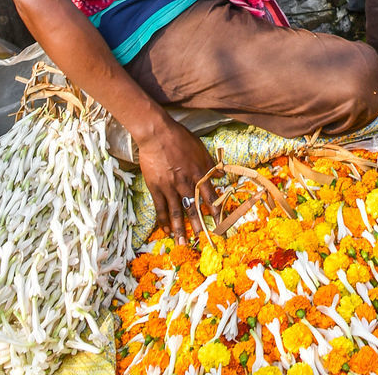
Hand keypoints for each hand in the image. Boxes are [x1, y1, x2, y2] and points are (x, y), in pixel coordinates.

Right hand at [135, 116, 218, 242]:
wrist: (157, 134)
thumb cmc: (180, 138)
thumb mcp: (200, 148)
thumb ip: (210, 164)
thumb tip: (221, 177)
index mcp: (199, 172)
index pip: (211, 196)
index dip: (216, 212)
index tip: (221, 224)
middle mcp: (186, 182)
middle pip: (194, 208)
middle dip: (199, 225)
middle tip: (203, 240)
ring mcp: (170, 186)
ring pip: (177, 212)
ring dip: (180, 229)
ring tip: (183, 243)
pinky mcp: (156, 187)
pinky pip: (161, 208)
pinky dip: (164, 221)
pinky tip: (166, 231)